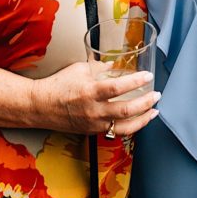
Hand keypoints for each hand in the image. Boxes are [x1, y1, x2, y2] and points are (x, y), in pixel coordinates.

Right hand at [31, 62, 160, 137]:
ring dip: (143, 119)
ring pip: (125, 127)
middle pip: (126, 111)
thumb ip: (100, 68)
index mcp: (91, 91)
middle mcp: (94, 110)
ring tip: (154, 111)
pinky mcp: (92, 131)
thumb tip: (115, 65)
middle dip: (146, 103)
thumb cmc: (58, 85)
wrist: (40, 106)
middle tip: (156, 95)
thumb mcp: (80, 69)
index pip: (118, 87)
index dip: (136, 81)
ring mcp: (94, 124)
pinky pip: (116, 132)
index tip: (148, 76)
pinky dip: (130, 126)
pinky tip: (138, 120)